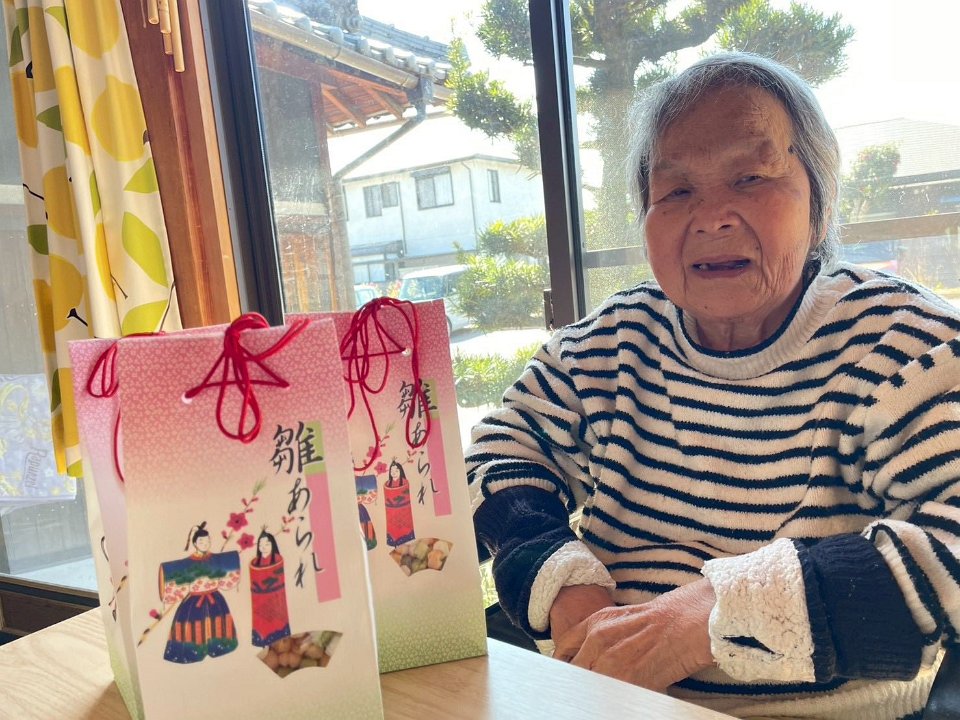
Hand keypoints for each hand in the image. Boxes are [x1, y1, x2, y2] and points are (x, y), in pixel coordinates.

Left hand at [553, 578, 715, 691]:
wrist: (687, 622)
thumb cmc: (662, 620)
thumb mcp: (621, 619)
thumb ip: (600, 637)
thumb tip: (589, 659)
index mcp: (594, 624)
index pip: (563, 651)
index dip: (565, 665)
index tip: (569, 675)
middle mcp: (597, 640)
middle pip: (575, 671)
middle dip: (581, 681)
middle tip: (590, 688)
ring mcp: (610, 661)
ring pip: (590, 686)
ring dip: (598, 693)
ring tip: (613, 691)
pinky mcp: (626, 679)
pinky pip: (611, 696)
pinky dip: (616, 699)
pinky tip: (627, 695)